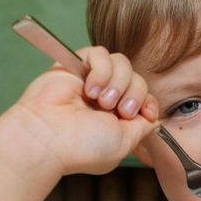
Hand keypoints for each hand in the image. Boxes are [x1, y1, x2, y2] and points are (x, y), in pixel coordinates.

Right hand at [3, 47, 158, 176]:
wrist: (47, 138)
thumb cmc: (82, 147)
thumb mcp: (124, 143)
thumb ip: (142, 128)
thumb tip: (154, 118)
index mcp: (116, 118)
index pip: (144, 98)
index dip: (149, 102)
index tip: (144, 113)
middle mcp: (105, 98)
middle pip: (138, 80)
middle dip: (134, 95)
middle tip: (118, 111)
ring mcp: (91, 81)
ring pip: (123, 64)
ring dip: (118, 83)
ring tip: (101, 102)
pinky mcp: (76, 65)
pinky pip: (101, 53)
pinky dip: (102, 70)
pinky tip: (89, 90)